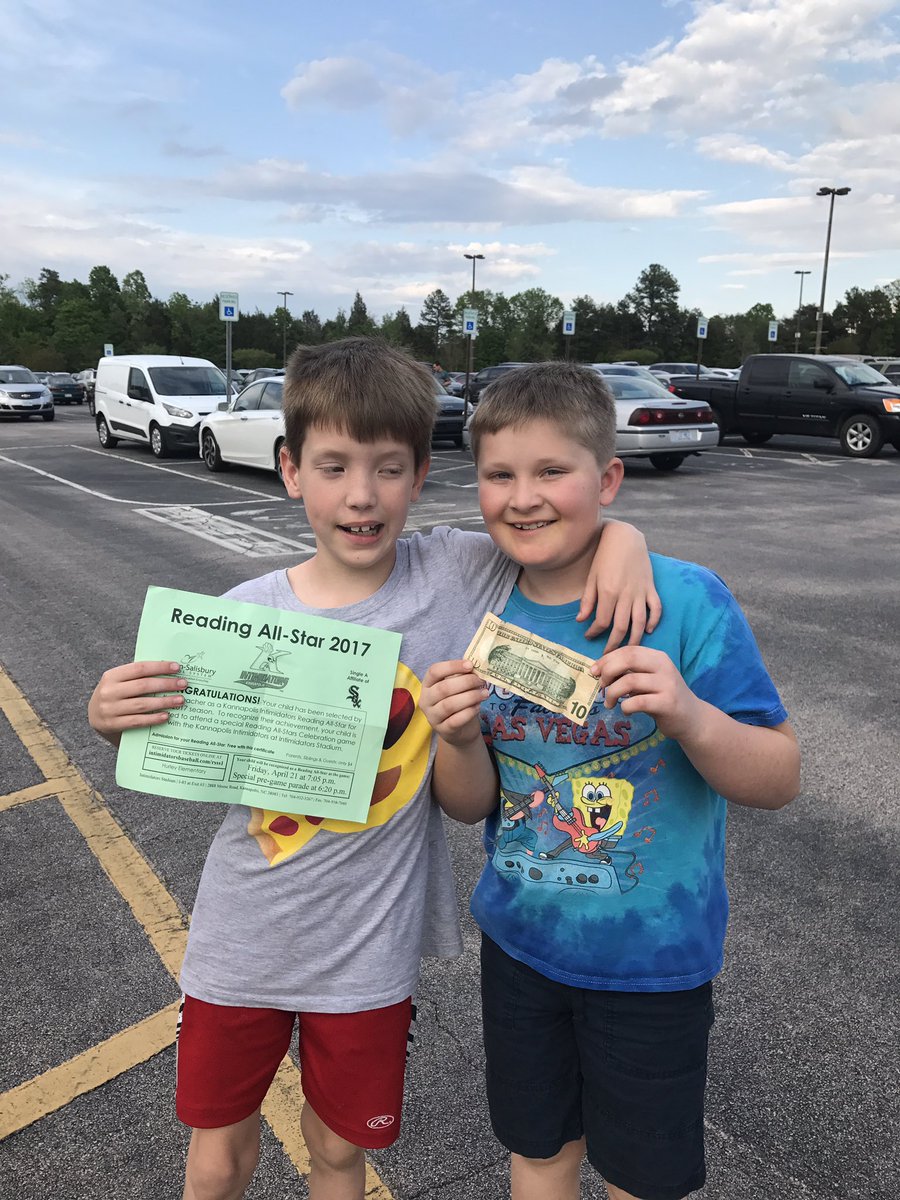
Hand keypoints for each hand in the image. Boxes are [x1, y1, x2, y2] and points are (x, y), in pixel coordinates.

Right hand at [88, 661, 187, 745]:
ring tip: (180, 700)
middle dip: (166, 684)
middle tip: (183, 684)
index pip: (140, 668)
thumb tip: (170, 672)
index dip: (160, 667)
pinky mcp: (113, 725)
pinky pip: (137, 721)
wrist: (95, 717)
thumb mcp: (120, 682)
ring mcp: (109, 709)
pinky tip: (166, 715)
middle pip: (143, 686)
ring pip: (142, 704)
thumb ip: (138, 677)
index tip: (177, 668)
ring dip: (164, 702)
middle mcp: (109, 692)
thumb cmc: (115, 695)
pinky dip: (154, 718)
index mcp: (112, 676)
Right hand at [420, 660, 486, 746]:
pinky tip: (478, 707)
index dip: (452, 666)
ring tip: (484, 694)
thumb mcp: (458, 687)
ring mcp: (432, 716)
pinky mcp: (442, 730)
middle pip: (443, 688)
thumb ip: (463, 676)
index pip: (434, 671)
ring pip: (449, 705)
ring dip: (470, 697)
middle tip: (481, 681)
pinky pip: (455, 720)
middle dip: (466, 682)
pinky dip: (469, 712)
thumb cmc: (458, 701)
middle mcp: (426, 700)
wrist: (459, 729)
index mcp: (428, 684)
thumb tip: (476, 668)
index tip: (470, 665)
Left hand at [578, 520, 661, 646]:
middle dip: (614, 644)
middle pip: (621, 627)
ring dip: (634, 640)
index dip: (594, 632)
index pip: (602, 621)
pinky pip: (656, 608)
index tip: (588, 636)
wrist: (625, 537)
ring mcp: (640, 592)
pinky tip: (647, 631)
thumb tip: (581, 620)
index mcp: (608, 592)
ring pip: (640, 622)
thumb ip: (587, 600)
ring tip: (627, 651)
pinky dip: (654, 621)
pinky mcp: (651, 588)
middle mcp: (626, 595)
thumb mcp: (592, 577)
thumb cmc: (605, 556)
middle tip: (607, 655)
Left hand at [594, 646, 701, 741]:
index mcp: (657, 657)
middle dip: (608, 671)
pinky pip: (637, 702)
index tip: (595, 671)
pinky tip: (626, 710)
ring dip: (612, 693)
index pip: (628, 650)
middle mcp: (664, 667)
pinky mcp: (667, 704)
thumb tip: (599, 670)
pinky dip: (625, 707)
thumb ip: (630, 672)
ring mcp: (667, 685)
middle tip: (601, 685)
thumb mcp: (648, 679)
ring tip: (609, 702)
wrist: (692, 719)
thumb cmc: (663, 697)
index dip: (607, 659)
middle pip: (628, 659)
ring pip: (629, 682)